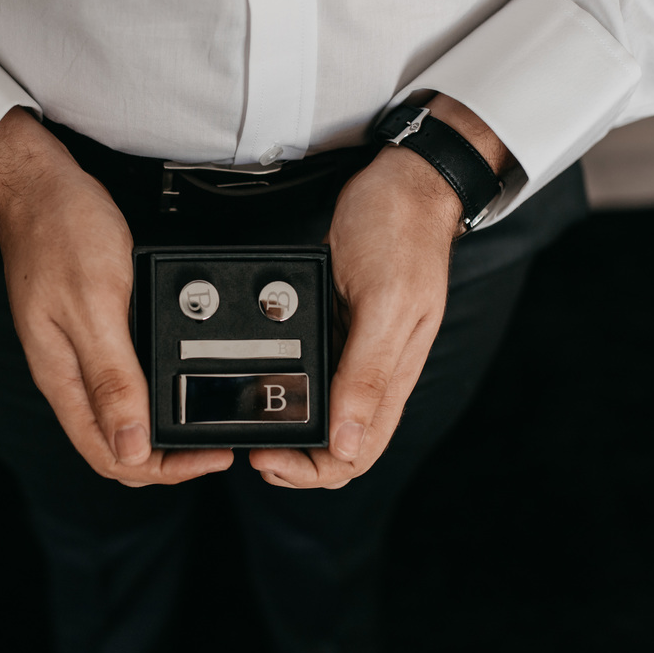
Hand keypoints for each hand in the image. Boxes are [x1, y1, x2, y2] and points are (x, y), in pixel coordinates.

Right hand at [0, 107, 233, 485]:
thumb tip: (131, 446)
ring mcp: (79, 353)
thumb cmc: (61, 232)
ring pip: (124, 415)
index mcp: (64, 378)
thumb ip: (112, 377)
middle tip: (216, 446)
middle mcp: (70, 374)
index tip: (210, 458)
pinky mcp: (92, 329)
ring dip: (164, 428)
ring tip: (206, 423)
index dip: (164, 469)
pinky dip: (157, 390)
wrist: (39, 183)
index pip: (112, 456)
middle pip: (120, 445)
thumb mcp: (95, 305)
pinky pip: (125, 379)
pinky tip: (181, 381)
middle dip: (170, 458)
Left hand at [250, 96, 509, 488]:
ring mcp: (356, 351)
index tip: (268, 460)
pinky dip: (287, 385)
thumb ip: (367, 373)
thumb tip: (346, 443)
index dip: (312, 471)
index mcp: (392, 375)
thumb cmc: (400, 233)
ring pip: (322, 414)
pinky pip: (315, 373)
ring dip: (288, 427)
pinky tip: (260, 381)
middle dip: (294, 459)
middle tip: (251, 448)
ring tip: (250, 423)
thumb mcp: (383, 302)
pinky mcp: (340, 327)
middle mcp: (374, 372)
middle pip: (336, 445)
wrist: (403, 182)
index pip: (356, 454)